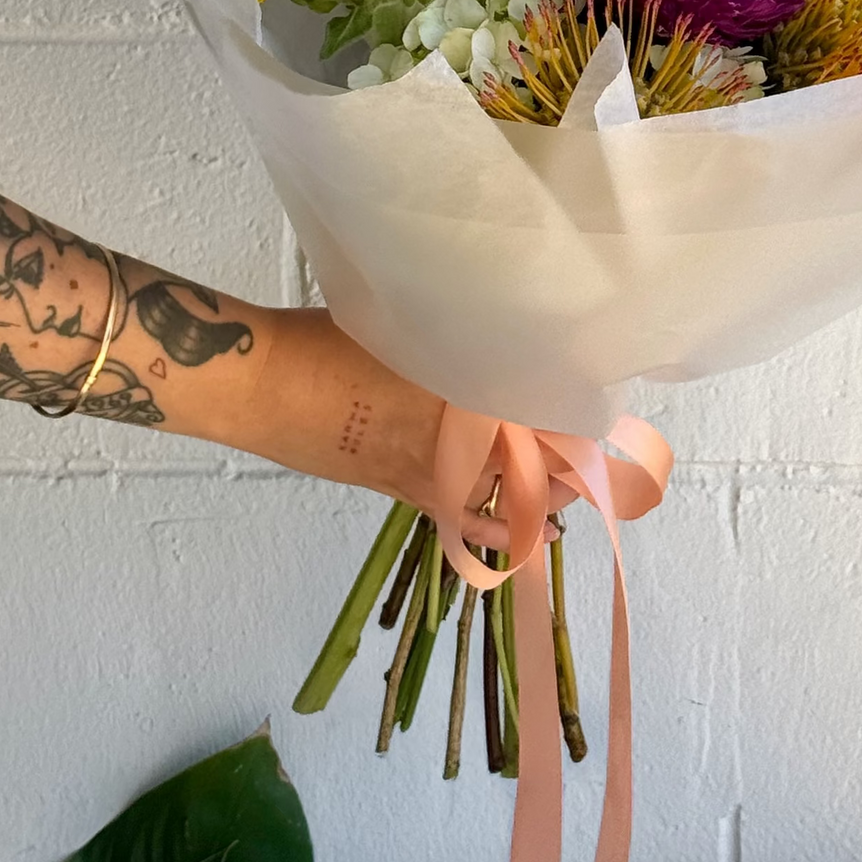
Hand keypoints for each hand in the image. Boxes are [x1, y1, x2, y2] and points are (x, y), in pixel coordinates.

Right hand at [227, 310, 569, 548]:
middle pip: (534, 451)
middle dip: (569, 456)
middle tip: (594, 450)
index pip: (538, 407)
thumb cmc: (326, 338)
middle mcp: (452, 429)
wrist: (263, 381)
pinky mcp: (400, 488)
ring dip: (546, 490)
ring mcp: (427, 465)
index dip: (575, 413)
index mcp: (459, 381)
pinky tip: (538, 537)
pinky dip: (503, 530)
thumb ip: (450, 339)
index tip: (598, 408)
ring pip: (509, 486)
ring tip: (575, 487)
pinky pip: (464, 518)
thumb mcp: (400, 324)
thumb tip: (491, 341)